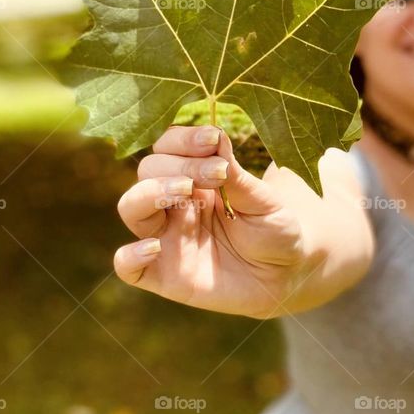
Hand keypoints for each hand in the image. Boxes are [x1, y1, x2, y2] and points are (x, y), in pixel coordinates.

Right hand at [113, 124, 309, 317]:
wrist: (286, 276)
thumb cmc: (274, 230)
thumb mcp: (264, 200)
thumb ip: (237, 175)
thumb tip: (216, 137)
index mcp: (196, 178)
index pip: (168, 147)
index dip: (184, 140)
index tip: (212, 139)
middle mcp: (174, 205)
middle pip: (149, 170)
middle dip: (179, 165)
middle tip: (216, 173)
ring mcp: (166, 238)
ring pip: (131, 207)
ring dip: (149, 192)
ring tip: (184, 190)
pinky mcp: (163, 275)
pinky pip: (127, 266)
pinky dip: (130, 255)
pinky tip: (154, 248)